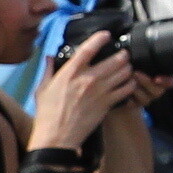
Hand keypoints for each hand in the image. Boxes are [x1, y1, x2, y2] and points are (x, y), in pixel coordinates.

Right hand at [31, 31, 146, 147]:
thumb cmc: (48, 114)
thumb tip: (49, 57)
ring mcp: (100, 91)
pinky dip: (131, 84)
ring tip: (127, 68)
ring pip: (124, 72)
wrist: (57, 136)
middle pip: (115, 59)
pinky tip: (129, 83)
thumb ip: (48, 70)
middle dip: (122, 55)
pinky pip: (127, 89)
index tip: (106, 35)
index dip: (100, 38)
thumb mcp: (42, 89)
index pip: (88, 49)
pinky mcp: (108, 104)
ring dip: (128, 68)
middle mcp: (88, 79)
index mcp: (70, 73)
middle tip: (123, 54)